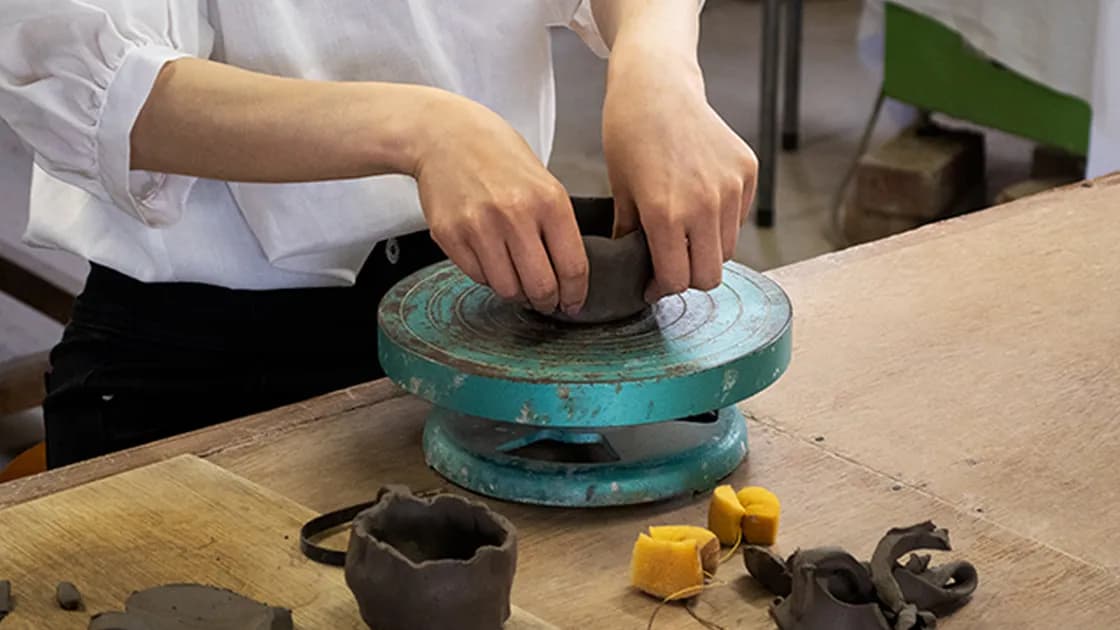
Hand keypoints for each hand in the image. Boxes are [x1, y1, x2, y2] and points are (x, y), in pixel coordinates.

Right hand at [412, 94, 587, 314]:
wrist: (445, 135)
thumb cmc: (497, 156)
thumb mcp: (543, 181)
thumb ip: (556, 225)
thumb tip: (567, 273)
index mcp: (549, 201)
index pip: (572, 267)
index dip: (575, 295)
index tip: (572, 304)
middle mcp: (515, 215)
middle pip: (540, 287)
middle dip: (547, 302)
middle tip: (546, 301)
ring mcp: (480, 227)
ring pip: (507, 289)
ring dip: (516, 292)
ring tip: (516, 276)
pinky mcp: (450, 236)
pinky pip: (478, 277)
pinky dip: (488, 276)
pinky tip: (491, 258)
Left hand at [602, 48, 757, 300]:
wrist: (657, 87)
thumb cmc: (629, 135)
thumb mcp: (620, 192)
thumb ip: (630, 236)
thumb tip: (631, 269)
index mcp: (665, 214)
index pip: (677, 280)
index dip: (661, 289)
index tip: (652, 286)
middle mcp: (704, 205)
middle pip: (709, 275)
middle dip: (688, 278)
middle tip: (670, 264)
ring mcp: (731, 188)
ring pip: (728, 249)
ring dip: (707, 250)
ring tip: (684, 231)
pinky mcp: (748, 172)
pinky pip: (740, 218)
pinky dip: (723, 221)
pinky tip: (700, 200)